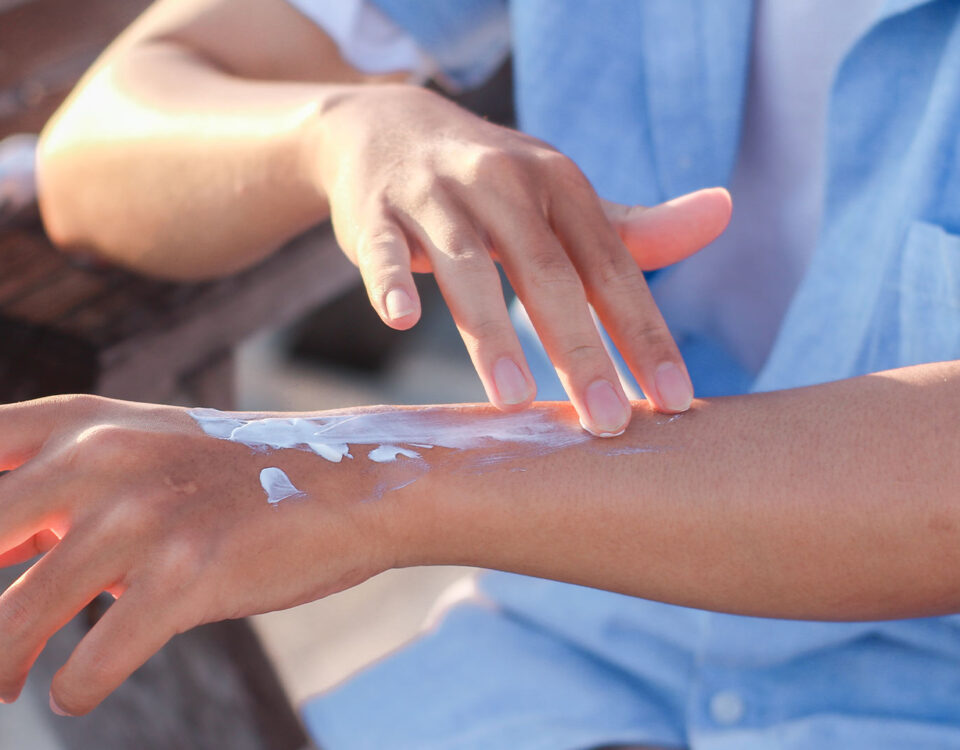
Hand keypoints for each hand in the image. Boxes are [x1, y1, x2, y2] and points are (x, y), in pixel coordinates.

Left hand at [0, 395, 391, 714]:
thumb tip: (6, 548)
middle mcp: (100, 459)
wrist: (348, 481)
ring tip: (6, 687)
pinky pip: (92, 662)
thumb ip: (65, 485)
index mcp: (81, 423)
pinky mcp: (186, 575)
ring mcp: (143, 517)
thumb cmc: (238, 475)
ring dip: (0, 669)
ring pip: (15, 620)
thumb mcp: (145, 450)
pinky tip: (78, 693)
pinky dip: (76, 690)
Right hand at [311, 84, 731, 433]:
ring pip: (465, 264)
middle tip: (605, 423)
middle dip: (580, 351)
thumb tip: (723, 211)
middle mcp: (503, 182)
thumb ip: (633, 224)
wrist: (391, 128)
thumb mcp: (562, 195)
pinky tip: (402, 318)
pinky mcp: (375, 210)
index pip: (612, 267)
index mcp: (559, 184)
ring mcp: (435, 193)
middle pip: (547, 272)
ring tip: (516, 399)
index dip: (644, 334)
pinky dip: (391, 279)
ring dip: (490, 332)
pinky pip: (382, 248)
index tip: (674, 402)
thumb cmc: (493, 182)